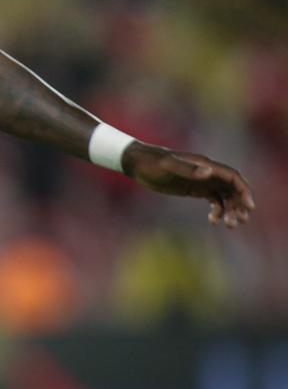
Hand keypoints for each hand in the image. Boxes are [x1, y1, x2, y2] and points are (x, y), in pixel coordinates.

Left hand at [123, 142, 254, 227]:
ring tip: (229, 225)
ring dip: (231, 210)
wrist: (138, 164)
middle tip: (237, 222)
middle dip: (239, 204)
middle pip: (233, 188)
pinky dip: (218, 210)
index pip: (233, 177)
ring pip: (225, 196)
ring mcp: (202, 181)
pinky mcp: (194, 189)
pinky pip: (214, 200)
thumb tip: (209, 173)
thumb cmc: (152, 163)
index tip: (249, 207)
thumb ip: (188, 169)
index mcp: (205, 165)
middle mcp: (207, 172)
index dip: (244, 191)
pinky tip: (213, 221)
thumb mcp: (168, 166)